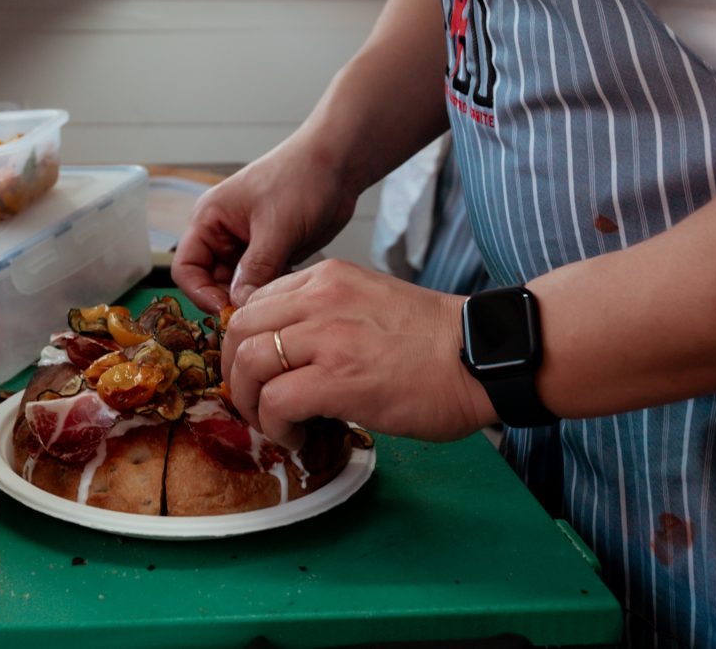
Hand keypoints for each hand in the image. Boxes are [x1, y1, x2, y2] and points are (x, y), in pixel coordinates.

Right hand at [174, 131, 360, 311]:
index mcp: (209, 219)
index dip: (200, 293)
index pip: (186, 268)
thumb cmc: (300, 178)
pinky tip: (287, 296)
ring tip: (273, 306)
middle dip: (228, 300)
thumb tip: (241, 307)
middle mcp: (222, 234)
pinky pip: (260, 283)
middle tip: (253, 318)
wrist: (337, 165)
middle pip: (210, 282)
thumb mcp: (276, 227)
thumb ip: (256, 269)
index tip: (226, 312)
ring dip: (251, 299)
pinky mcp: (270, 253)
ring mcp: (247, 245)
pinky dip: (269, 294)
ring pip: (237, 286)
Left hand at [217, 258, 491, 446]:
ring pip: (248, 364)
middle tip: (253, 403)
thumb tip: (288, 352)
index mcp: (326, 278)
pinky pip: (276, 401)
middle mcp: (319, 299)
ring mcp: (327, 336)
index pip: (254, 303)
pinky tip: (296, 437)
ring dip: (250, 404)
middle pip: (239, 330)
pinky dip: (275, 426)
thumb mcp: (368, 303)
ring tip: (274, 424)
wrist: (481, 357)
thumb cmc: (433, 341)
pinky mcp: (338, 379)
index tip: (254, 373)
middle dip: (234, 373)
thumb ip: (325, 315)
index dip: (243, 343)